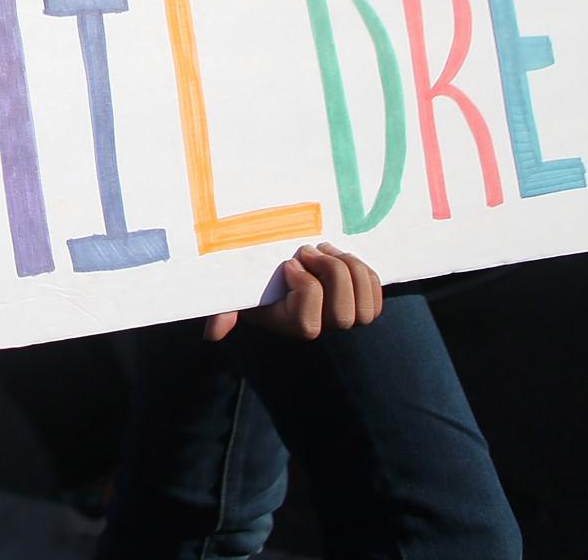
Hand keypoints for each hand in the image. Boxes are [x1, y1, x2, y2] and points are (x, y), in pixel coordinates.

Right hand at [204, 244, 382, 341]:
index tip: (288, 264)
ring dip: (349, 269)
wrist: (283, 268)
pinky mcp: (362, 301)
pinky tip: (343, 258)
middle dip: (331, 275)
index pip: (309, 323)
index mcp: (292, 325)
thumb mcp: (237, 294)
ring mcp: (344, 315)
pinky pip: (376, 294)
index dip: (304, 288)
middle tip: (310, 251)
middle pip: (343, 315)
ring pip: (364, 309)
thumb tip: (211, 336)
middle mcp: (322, 327)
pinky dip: (366, 273)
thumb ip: (224, 312)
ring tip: (327, 250)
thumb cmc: (257, 281)